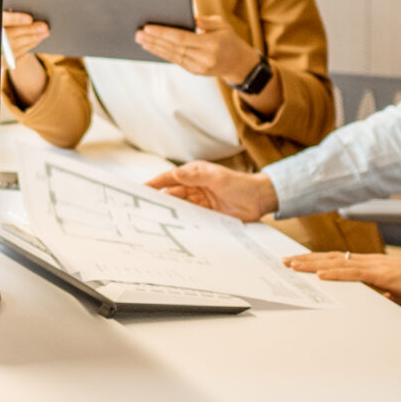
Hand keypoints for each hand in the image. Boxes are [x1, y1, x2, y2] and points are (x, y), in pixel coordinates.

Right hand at [0, 10, 51, 103]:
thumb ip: (8, 14)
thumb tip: (28, 15)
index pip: (1, 21)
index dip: (15, 20)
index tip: (30, 19)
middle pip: (11, 35)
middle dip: (30, 30)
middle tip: (44, 26)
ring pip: (16, 46)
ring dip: (33, 38)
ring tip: (45, 32)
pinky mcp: (1, 62)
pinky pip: (18, 53)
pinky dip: (30, 45)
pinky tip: (38, 39)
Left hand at [135, 13, 262, 83]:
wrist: (240, 64)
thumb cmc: (230, 40)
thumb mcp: (222, 25)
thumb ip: (205, 21)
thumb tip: (186, 18)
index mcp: (211, 44)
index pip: (181, 38)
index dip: (163, 33)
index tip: (148, 27)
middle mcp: (204, 57)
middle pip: (173, 48)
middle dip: (154, 40)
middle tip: (138, 33)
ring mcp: (199, 67)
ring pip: (172, 56)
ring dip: (155, 48)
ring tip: (141, 40)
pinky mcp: (195, 72)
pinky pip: (176, 61)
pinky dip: (163, 54)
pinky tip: (153, 48)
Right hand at [148, 162, 277, 221]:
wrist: (260, 200)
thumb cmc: (240, 184)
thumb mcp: (217, 178)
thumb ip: (195, 176)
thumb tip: (174, 172)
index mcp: (194, 174)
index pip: (169, 178)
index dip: (154, 184)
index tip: (140, 189)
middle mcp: (194, 187)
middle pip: (172, 195)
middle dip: (159, 201)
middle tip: (144, 210)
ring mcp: (200, 201)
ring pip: (180, 207)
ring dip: (171, 213)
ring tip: (155, 222)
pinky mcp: (206, 214)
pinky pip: (191, 218)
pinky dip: (183, 222)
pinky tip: (175, 228)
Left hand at [285, 250, 400, 307]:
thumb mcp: (396, 292)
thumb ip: (381, 294)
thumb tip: (371, 300)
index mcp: (372, 265)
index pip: (338, 261)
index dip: (317, 261)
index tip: (299, 263)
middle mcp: (370, 261)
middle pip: (331, 258)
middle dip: (306, 260)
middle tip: (285, 262)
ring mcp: (375, 265)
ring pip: (337, 262)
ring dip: (314, 264)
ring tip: (294, 266)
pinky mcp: (383, 273)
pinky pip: (355, 273)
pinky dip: (336, 273)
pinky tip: (321, 274)